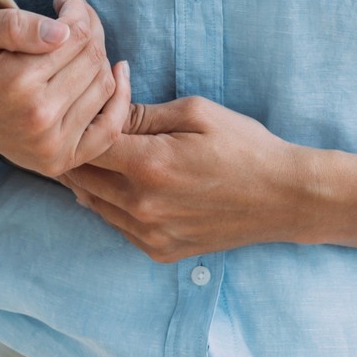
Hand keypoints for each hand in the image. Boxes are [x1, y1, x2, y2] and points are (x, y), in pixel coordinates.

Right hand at [0, 0, 130, 178]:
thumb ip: (12, 24)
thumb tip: (62, 32)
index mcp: (15, 81)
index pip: (76, 33)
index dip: (76, 8)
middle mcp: (37, 116)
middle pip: (92, 57)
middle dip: (89, 28)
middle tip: (74, 16)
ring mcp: (51, 144)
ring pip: (103, 83)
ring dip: (99, 56)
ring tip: (79, 43)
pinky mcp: (61, 160)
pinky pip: (110, 127)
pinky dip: (121, 98)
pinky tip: (117, 71)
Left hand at [59, 97, 315, 260]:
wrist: (282, 198)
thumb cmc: (243, 146)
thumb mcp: (195, 112)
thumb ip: (143, 112)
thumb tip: (106, 105)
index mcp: (149, 165)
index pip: (85, 144)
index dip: (79, 123)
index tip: (82, 110)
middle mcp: (142, 206)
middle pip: (81, 178)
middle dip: (75, 151)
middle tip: (74, 130)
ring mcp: (149, 234)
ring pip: (93, 205)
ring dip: (87, 179)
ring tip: (90, 154)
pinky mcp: (159, 251)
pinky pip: (116, 226)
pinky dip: (109, 204)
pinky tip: (118, 183)